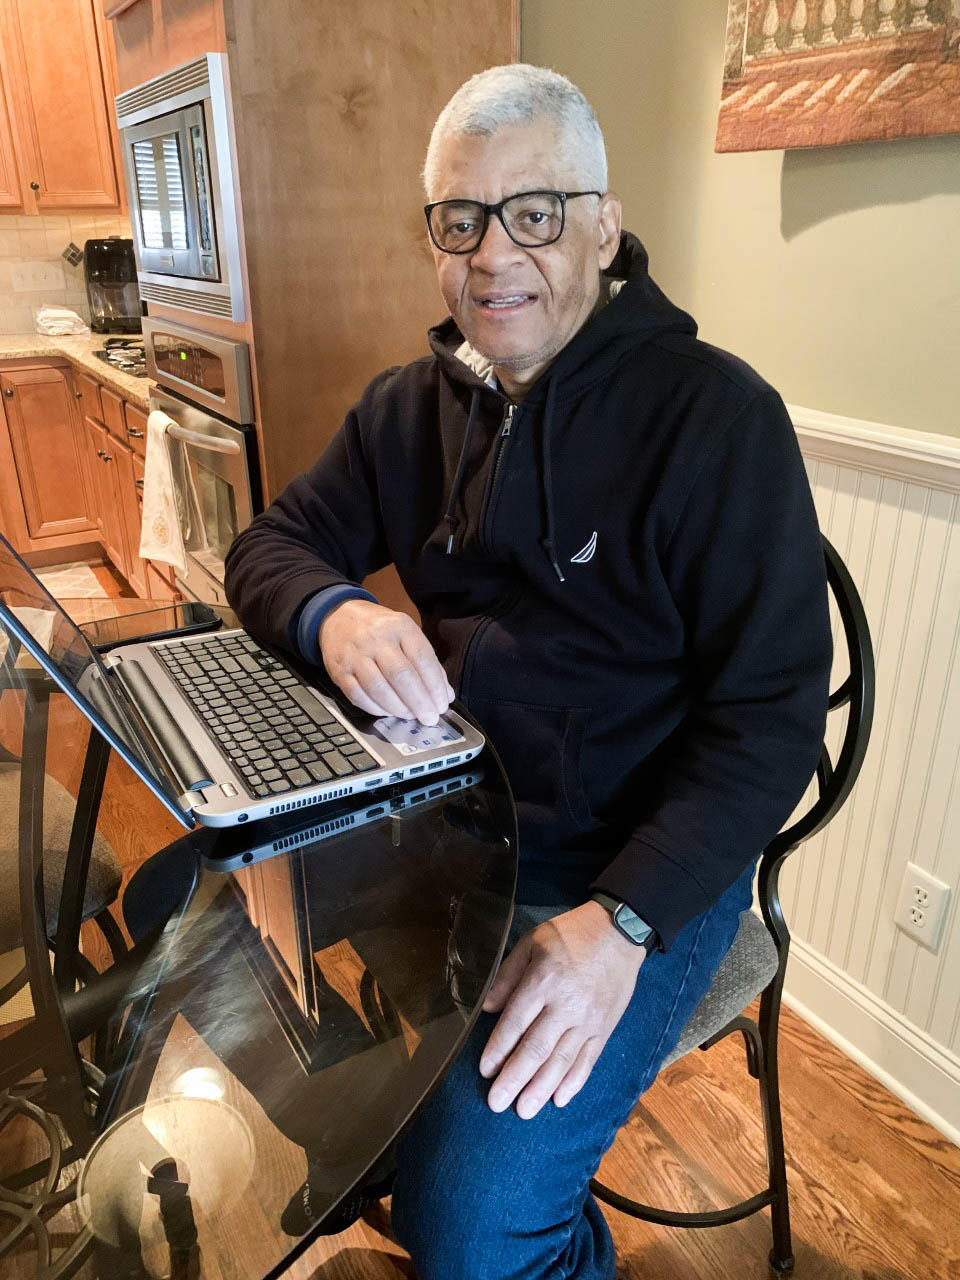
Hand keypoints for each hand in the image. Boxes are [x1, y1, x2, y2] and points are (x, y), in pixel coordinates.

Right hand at [319, 598, 453, 724]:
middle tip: (430, 718)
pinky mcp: (339, 671)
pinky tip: (389, 712)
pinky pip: (359, 696)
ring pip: (379, 689)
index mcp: (399, 626)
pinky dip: (377, 709)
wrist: (339, 617)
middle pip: (401, 675)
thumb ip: (427, 663)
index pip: (422, 658)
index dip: (435, 686)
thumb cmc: (379, 629)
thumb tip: (445, 694)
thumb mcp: (406, 634)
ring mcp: (355, 655)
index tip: (442, 704)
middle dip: (419, 702)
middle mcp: (376, 638)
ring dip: (399, 708)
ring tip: (411, 716)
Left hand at [479, 902, 644, 1118]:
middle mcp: (566, 1005)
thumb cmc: (571, 934)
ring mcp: (588, 1020)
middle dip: (514, 1079)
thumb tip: (487, 1007)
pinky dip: (574, 1082)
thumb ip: (508, 975)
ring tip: (524, 1110)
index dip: (498, 1049)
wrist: (620, 932)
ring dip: (541, 1089)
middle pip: (536, 1049)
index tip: (485, 1071)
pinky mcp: (604, 1028)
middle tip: (497, 1104)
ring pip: (561, 1061)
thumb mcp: (533, 942)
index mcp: (544, 981)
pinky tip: (559, 1099)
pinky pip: (588, 1060)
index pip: (515, 1023)